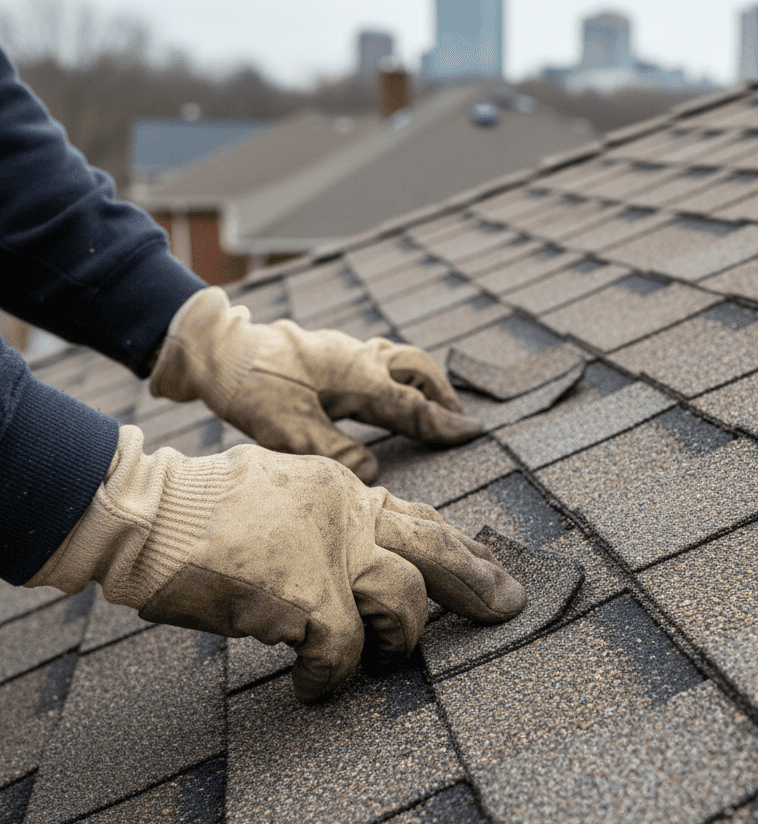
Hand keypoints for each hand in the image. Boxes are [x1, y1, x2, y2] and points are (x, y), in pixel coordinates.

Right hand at [27, 427, 525, 701]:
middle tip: (509, 604)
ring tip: (378, 661)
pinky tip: (311, 687)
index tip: (482, 563)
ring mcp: (331, 552)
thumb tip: (352, 563)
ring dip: (399, 641)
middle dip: (478, 578)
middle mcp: (347, 513)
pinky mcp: (307, 594)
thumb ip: (325, 522)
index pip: (416, 514)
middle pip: (437, 543)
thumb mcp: (280, 497)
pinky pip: (344, 652)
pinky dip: (331, 678)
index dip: (455, 543)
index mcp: (342, 490)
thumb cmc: (200, 512)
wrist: (150, 513)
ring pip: (405, 600)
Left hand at [149, 287, 481, 481]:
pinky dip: (399, 374)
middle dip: (443, 396)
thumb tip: (375, 475)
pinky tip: (387, 390)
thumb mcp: (290, 431)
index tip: (474, 434)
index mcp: (358, 377)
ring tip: (434, 406)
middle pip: (418, 370)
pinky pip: (382, 358)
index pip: (413, 405)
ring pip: (401, 359)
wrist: (217, 348)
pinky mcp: (331, 350)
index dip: (444, 424)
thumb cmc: (252, 388)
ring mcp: (346, 349)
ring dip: (424, 382)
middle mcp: (360, 358)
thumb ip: (337, 453)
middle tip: (457, 422)